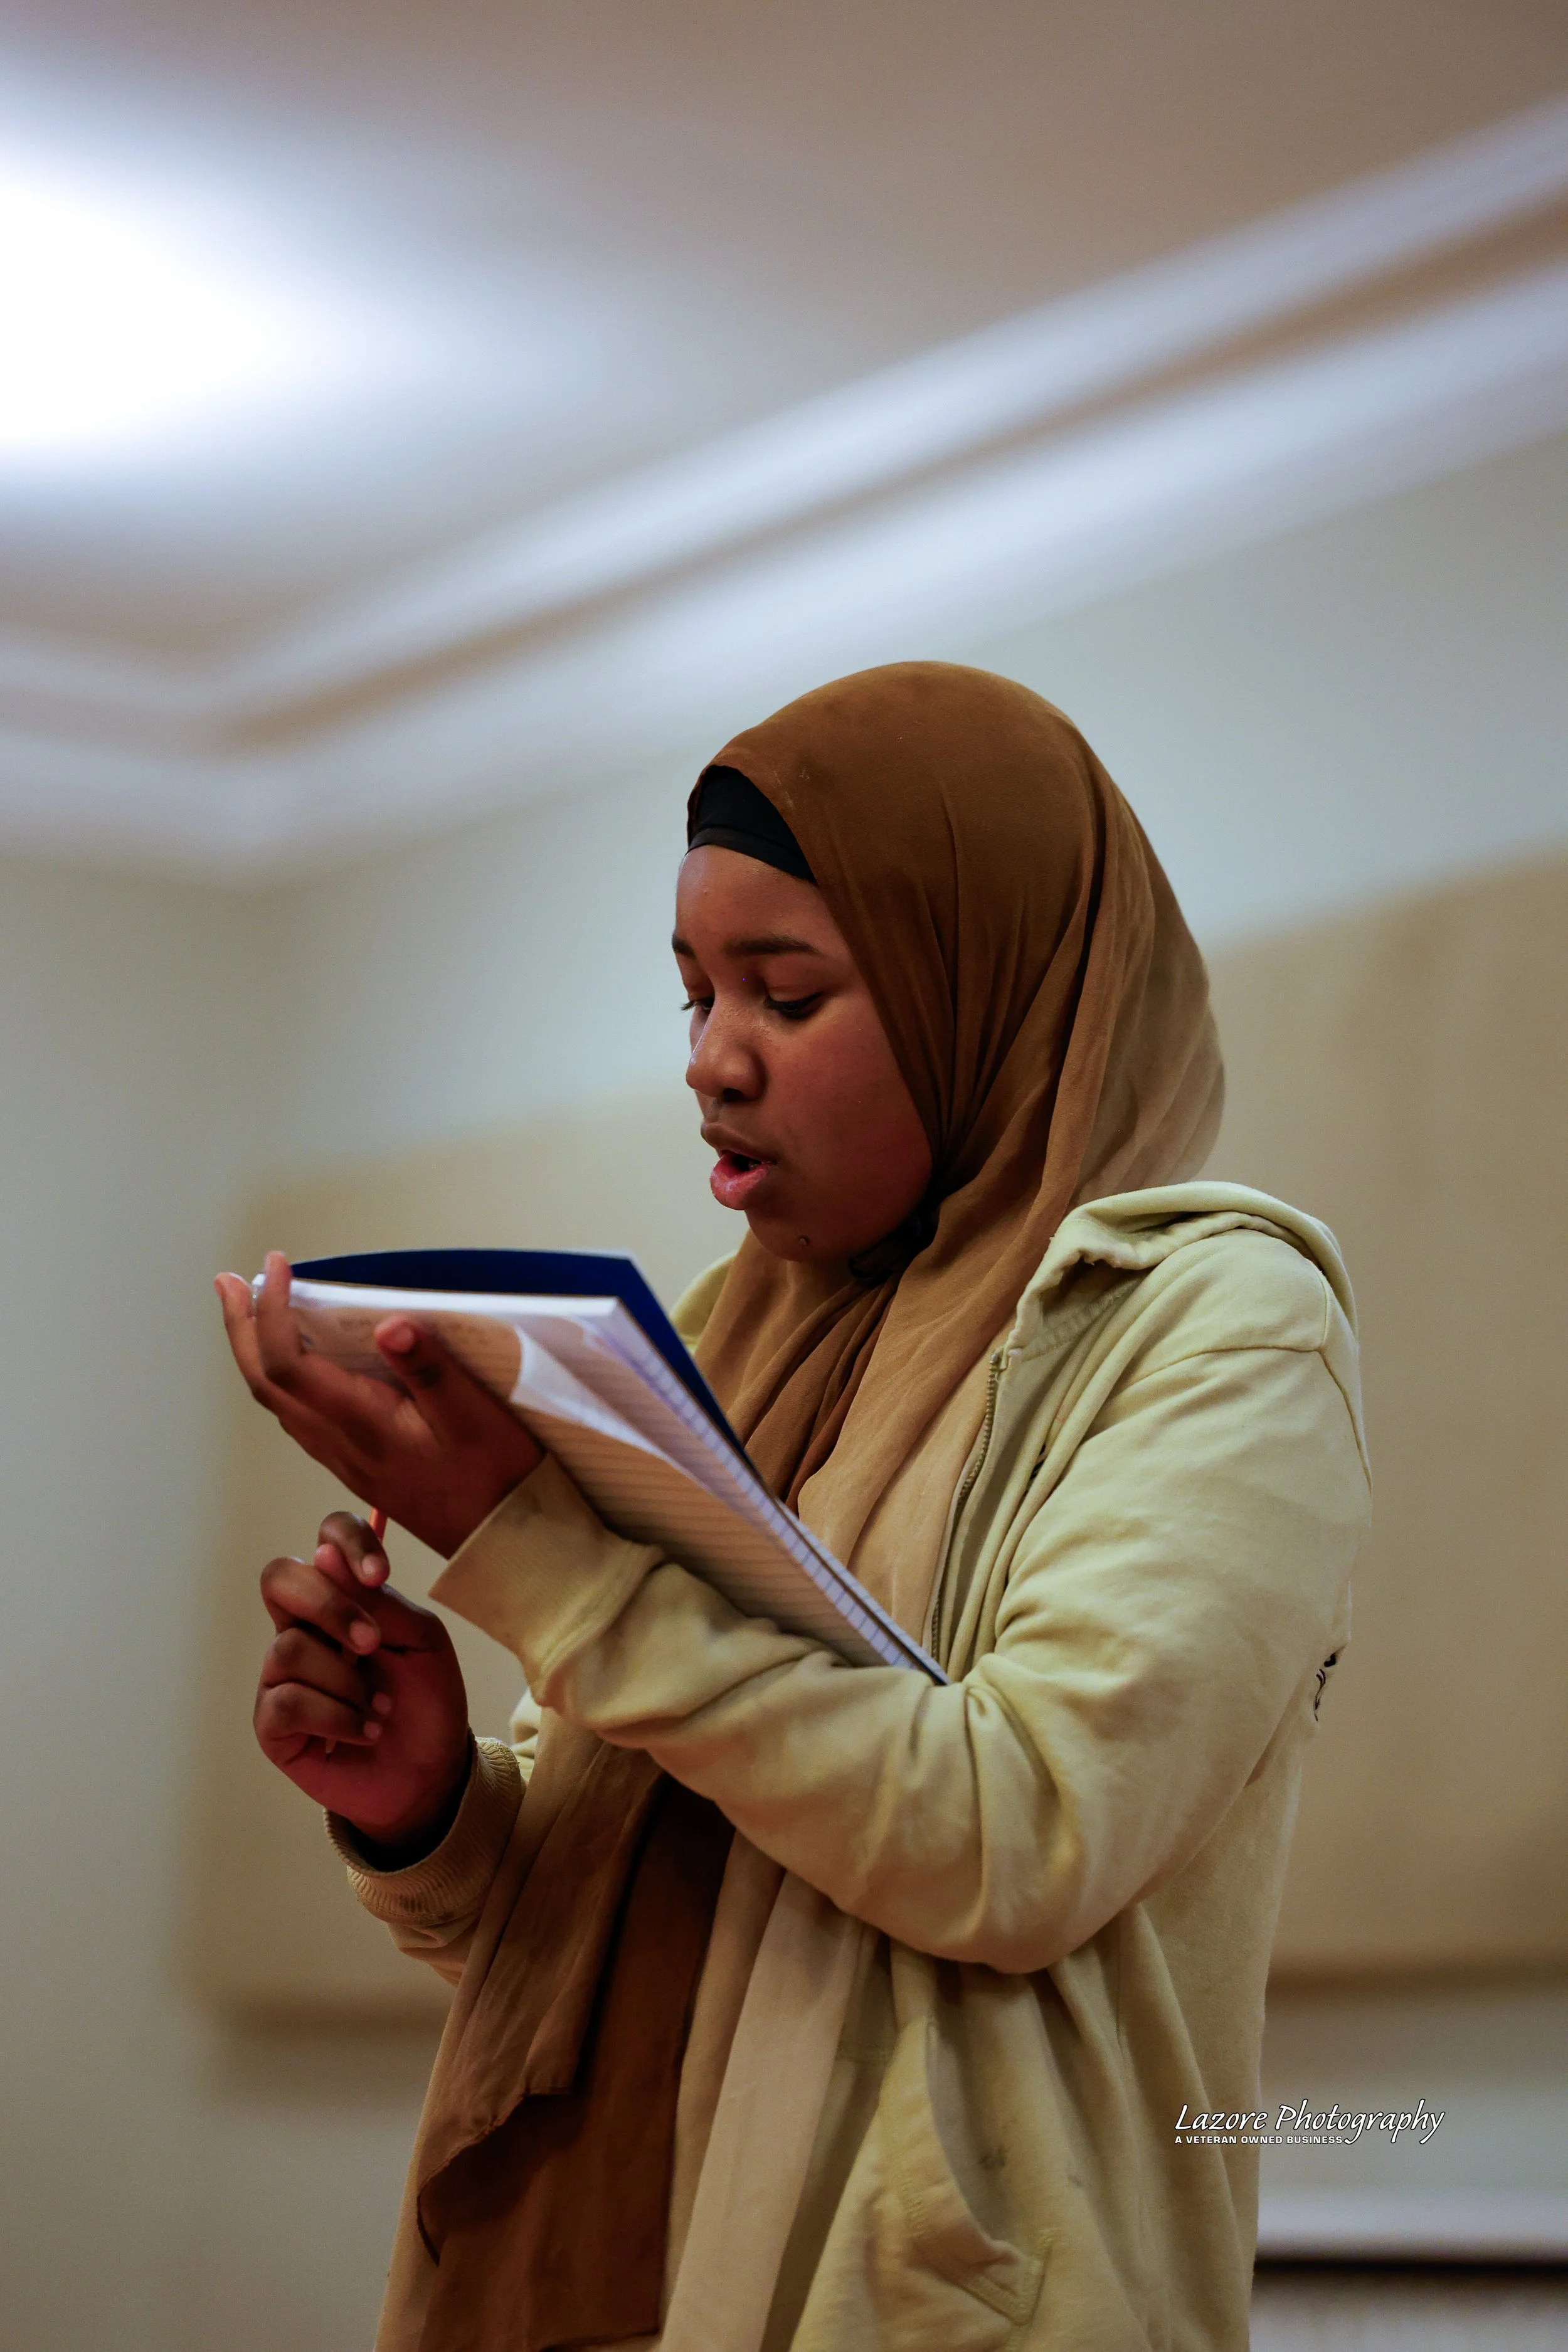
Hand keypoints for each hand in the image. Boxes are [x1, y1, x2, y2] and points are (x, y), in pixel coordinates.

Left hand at [216, 1253, 542, 1556]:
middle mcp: (340, 1443)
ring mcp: (344, 1457)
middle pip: (264, 1382)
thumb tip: (387, 1325)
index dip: (272, 1310)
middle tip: (228, 1281)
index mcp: (362, 1425)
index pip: (288, 1362)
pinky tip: (297, 1358)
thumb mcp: (476, 1417)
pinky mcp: (357, 1463)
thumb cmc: (497, 1479)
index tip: (278, 1265)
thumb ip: (431, 1369)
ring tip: (251, 1308)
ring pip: (276, 1400)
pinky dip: (282, 1375)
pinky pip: (299, 1415)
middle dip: (240, 1328)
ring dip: (255, 1350)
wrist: (501, 1545)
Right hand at [255, 1510, 471, 1856]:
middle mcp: (303, 1628)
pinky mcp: (272, 1723)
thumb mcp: (422, 1642)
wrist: (431, 1772)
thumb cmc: (427, 1701)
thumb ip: (380, 1601)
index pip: (325, 1541)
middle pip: (279, 1579)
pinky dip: (337, 1717)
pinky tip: (364, 1731)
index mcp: (343, 1599)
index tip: (379, 1573)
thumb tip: (322, 1553)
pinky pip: (287, 1702)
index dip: (345, 1541)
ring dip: (348, 1682)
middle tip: (373, 1642)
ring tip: (381, 1709)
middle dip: (329, 1607)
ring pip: (289, 1648)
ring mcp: (281, 1675)